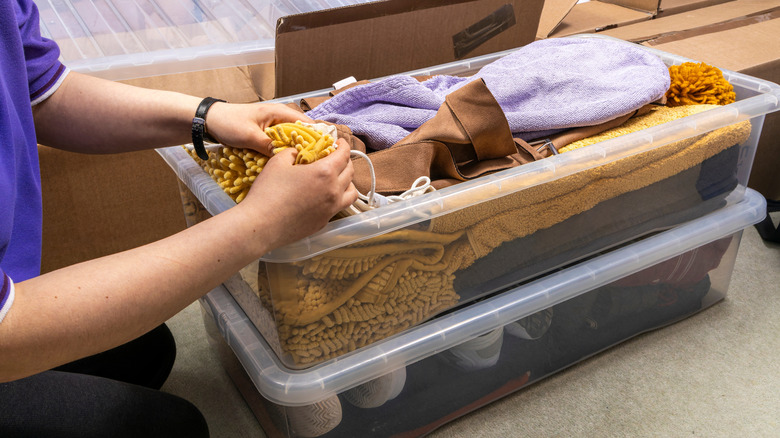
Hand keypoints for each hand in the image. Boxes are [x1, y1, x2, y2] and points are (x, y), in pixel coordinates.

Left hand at [205, 102, 313, 155]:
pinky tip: (286, 163)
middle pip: (301, 132)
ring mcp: (273, 126)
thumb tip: (286, 156)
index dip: (316, 137)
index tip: (322, 152)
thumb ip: (269, 146)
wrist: (209, 121)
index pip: (306, 123)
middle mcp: (279, 117)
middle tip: (313, 163)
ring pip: (291, 139)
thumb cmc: (228, 123)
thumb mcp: (249, 136)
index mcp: (279, 112)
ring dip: (294, 150)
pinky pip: (280, 143)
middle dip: (307, 146)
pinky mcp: (266, 134)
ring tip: (303, 165)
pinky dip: (284, 151)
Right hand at [237, 139, 357, 251]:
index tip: (340, 142)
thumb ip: (292, 153)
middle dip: (346, 161)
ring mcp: (330, 209)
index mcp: (324, 173)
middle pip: (350, 172)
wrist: (261, 225)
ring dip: (348, 182)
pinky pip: (339, 207)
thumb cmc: (267, 192)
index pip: (343, 155)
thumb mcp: (277, 163)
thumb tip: (297, 153)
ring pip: (351, 193)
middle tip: (336, 158)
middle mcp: (333, 191)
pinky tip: (325, 196)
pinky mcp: (324, 222)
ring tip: (338, 178)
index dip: (343, 146)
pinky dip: (338, 198)